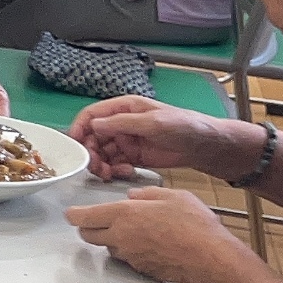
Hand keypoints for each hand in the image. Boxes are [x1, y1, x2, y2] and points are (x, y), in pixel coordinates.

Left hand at [64, 185, 241, 282]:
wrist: (210, 257)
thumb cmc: (195, 226)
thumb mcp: (172, 196)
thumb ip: (147, 194)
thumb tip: (135, 196)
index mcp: (124, 214)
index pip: (83, 217)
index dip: (73, 215)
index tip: (71, 213)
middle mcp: (121, 236)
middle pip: (88, 235)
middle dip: (88, 227)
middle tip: (98, 220)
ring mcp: (129, 255)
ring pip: (108, 247)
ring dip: (112, 238)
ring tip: (134, 229)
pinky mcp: (140, 268)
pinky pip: (127, 257)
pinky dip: (130, 250)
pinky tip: (149, 243)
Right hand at [71, 95, 247, 180]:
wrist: (207, 147)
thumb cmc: (185, 126)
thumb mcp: (154, 122)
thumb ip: (123, 123)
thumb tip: (95, 125)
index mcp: (125, 108)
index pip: (92, 115)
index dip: (79, 128)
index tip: (74, 145)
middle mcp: (122, 124)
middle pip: (93, 137)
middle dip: (90, 152)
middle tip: (96, 167)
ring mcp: (128, 141)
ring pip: (102, 153)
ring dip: (101, 165)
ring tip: (109, 174)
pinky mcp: (134, 157)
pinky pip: (114, 164)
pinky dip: (114, 171)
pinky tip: (123, 173)